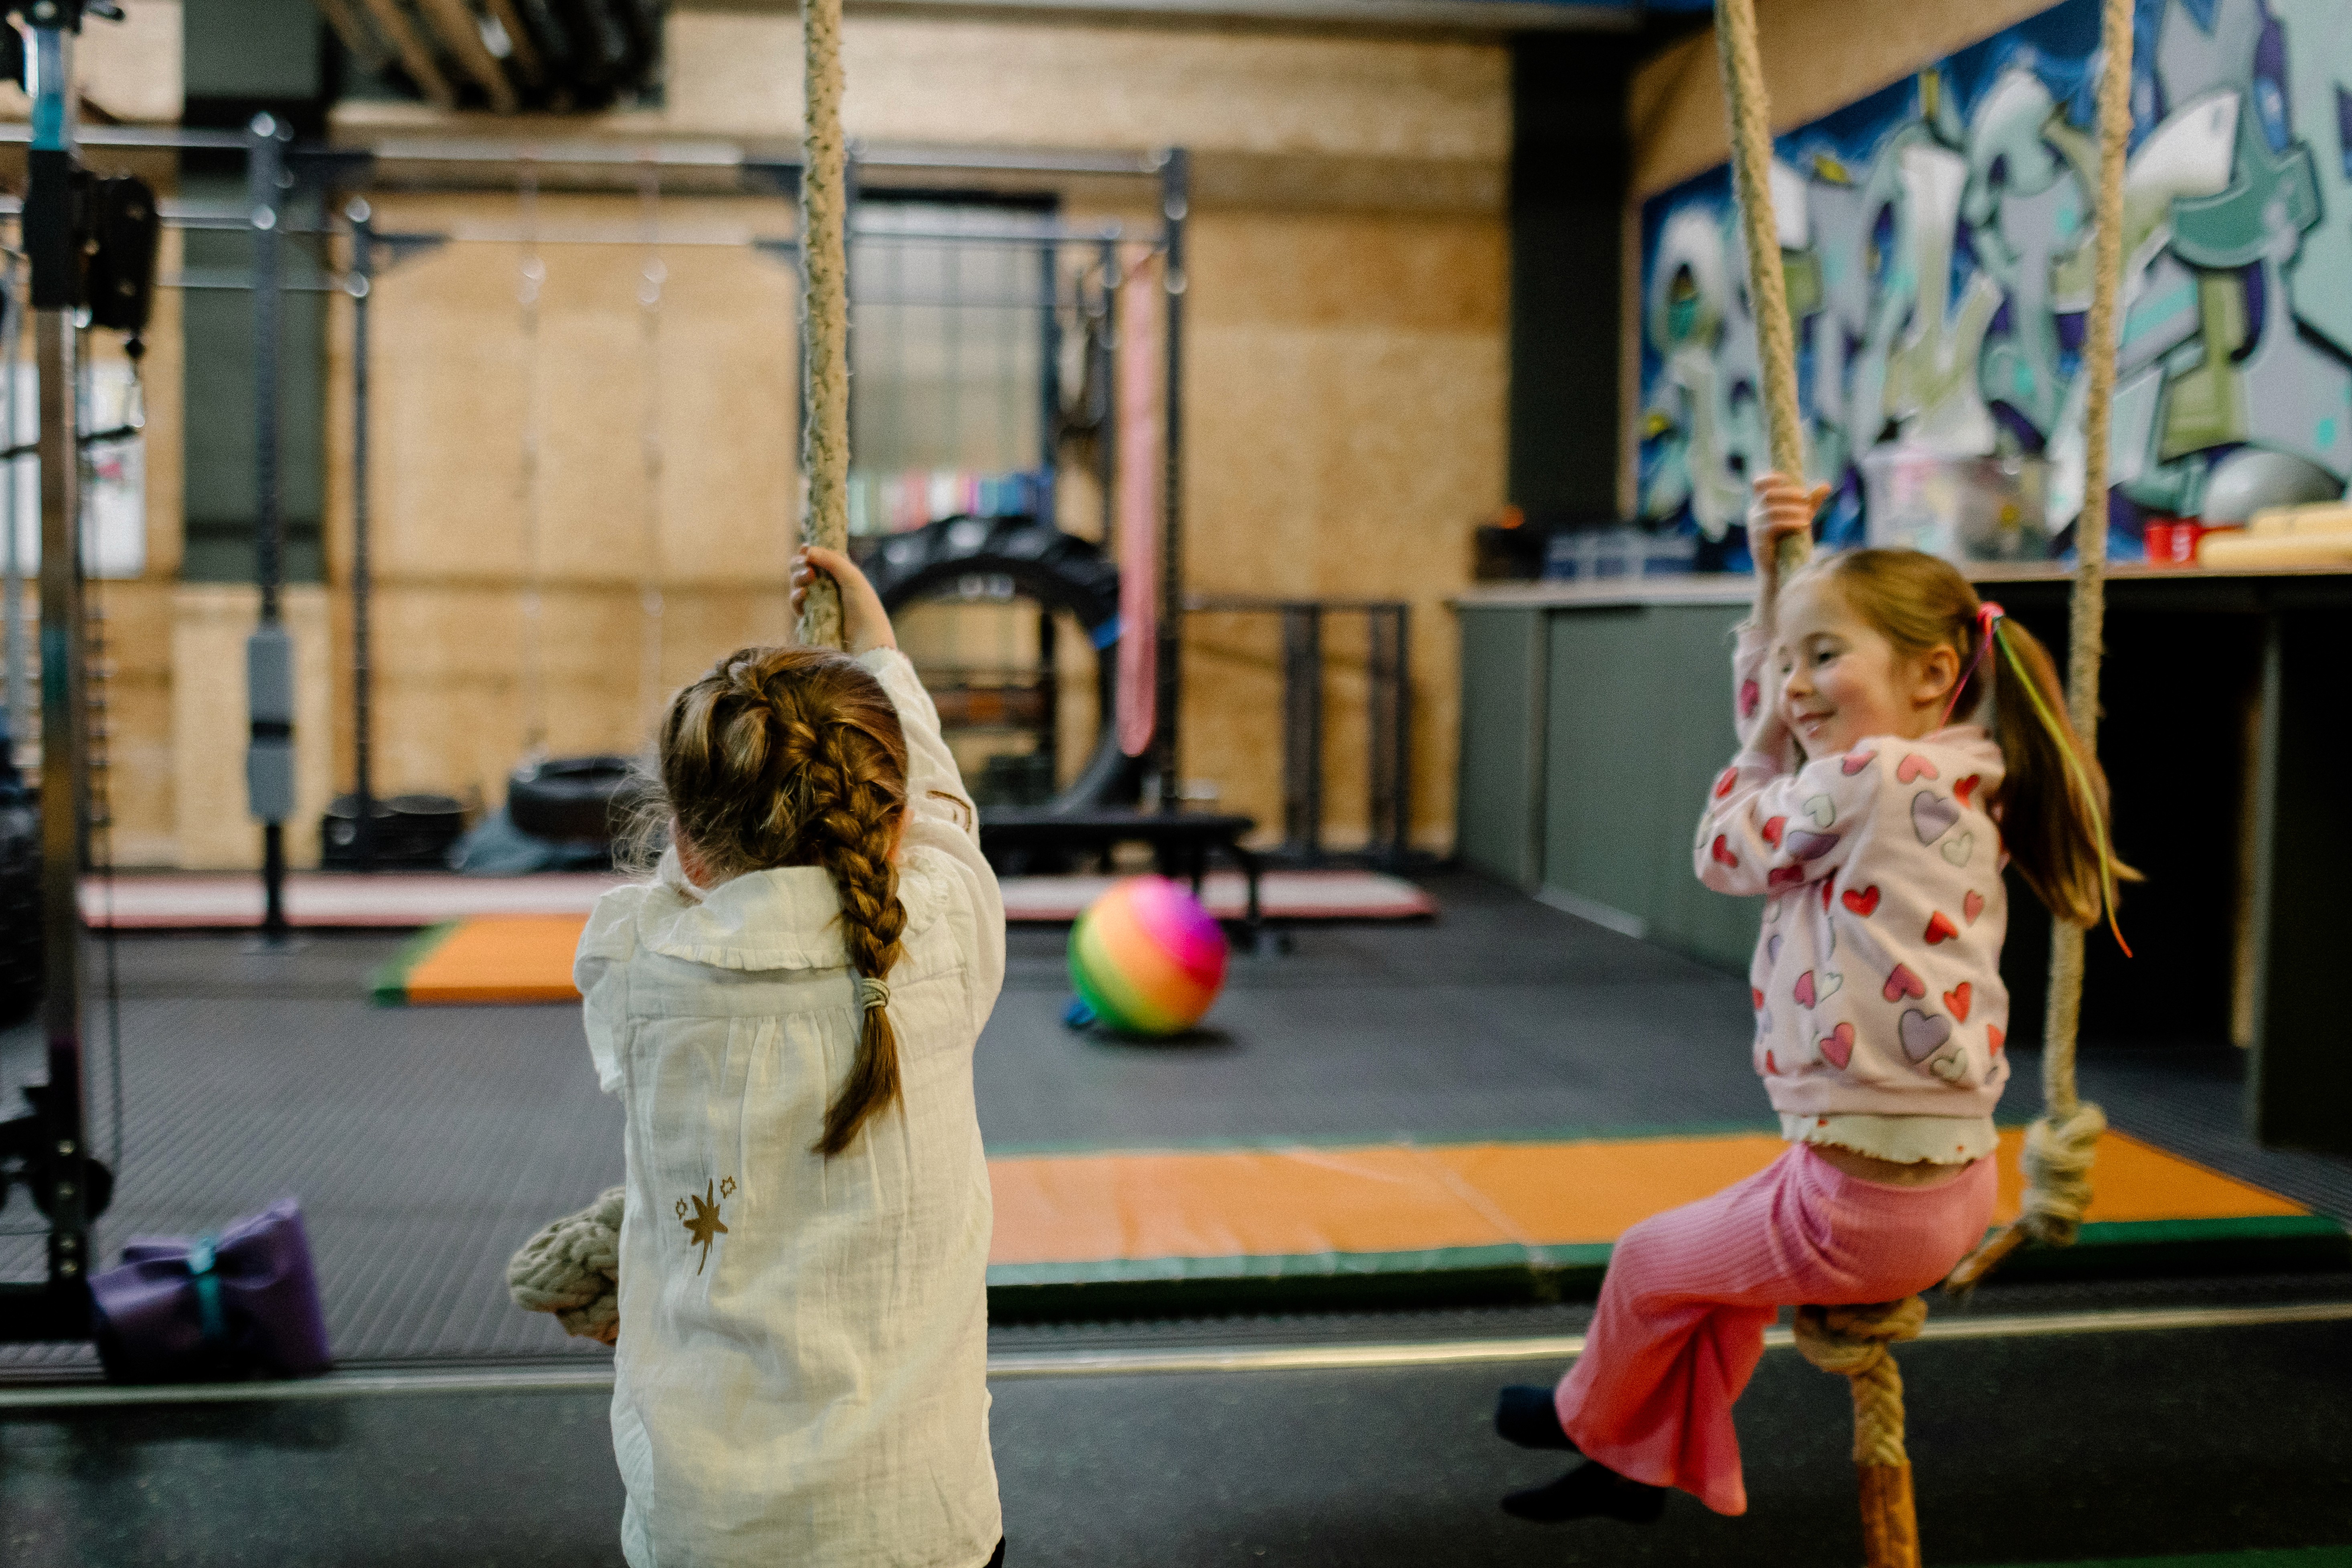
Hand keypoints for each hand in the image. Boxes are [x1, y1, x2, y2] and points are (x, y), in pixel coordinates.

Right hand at [792, 545, 895, 654]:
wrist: (865, 642)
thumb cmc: (865, 609)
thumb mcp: (853, 578)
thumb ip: (832, 560)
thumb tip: (806, 550)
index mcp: (841, 575)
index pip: (820, 559)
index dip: (810, 552)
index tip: (805, 548)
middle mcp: (828, 587)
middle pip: (804, 570)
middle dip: (800, 564)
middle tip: (806, 565)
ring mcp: (818, 603)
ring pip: (797, 585)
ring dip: (797, 578)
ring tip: (808, 578)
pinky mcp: (810, 619)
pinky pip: (796, 604)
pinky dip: (796, 597)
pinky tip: (803, 594)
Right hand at [1749, 473, 1828, 625]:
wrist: (1781, 576)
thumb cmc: (1790, 546)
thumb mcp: (1800, 519)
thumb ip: (1810, 503)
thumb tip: (1825, 484)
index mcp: (1761, 507)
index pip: (1759, 483)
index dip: (1772, 478)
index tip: (1789, 481)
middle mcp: (1754, 515)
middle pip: (1769, 494)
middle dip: (1790, 494)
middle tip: (1806, 500)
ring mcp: (1754, 529)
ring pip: (1772, 510)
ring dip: (1793, 510)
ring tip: (1808, 518)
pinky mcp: (1759, 542)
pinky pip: (1773, 525)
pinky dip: (1791, 522)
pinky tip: (1804, 525)